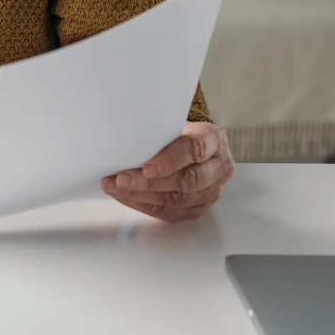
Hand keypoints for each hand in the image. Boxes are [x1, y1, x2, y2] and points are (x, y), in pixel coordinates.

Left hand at [101, 121, 234, 222]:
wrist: (193, 146)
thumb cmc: (179, 132)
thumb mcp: (174, 121)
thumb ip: (159, 129)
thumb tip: (124, 139)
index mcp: (214, 139)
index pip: (196, 149)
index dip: (171, 160)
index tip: (146, 167)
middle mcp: (218, 168)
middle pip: (187, 180)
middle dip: (150, 183)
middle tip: (122, 179)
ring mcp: (211, 192)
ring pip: (177, 201)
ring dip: (142, 196)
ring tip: (116, 188)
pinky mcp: (198, 209)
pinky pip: (170, 213)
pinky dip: (143, 205)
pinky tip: (125, 196)